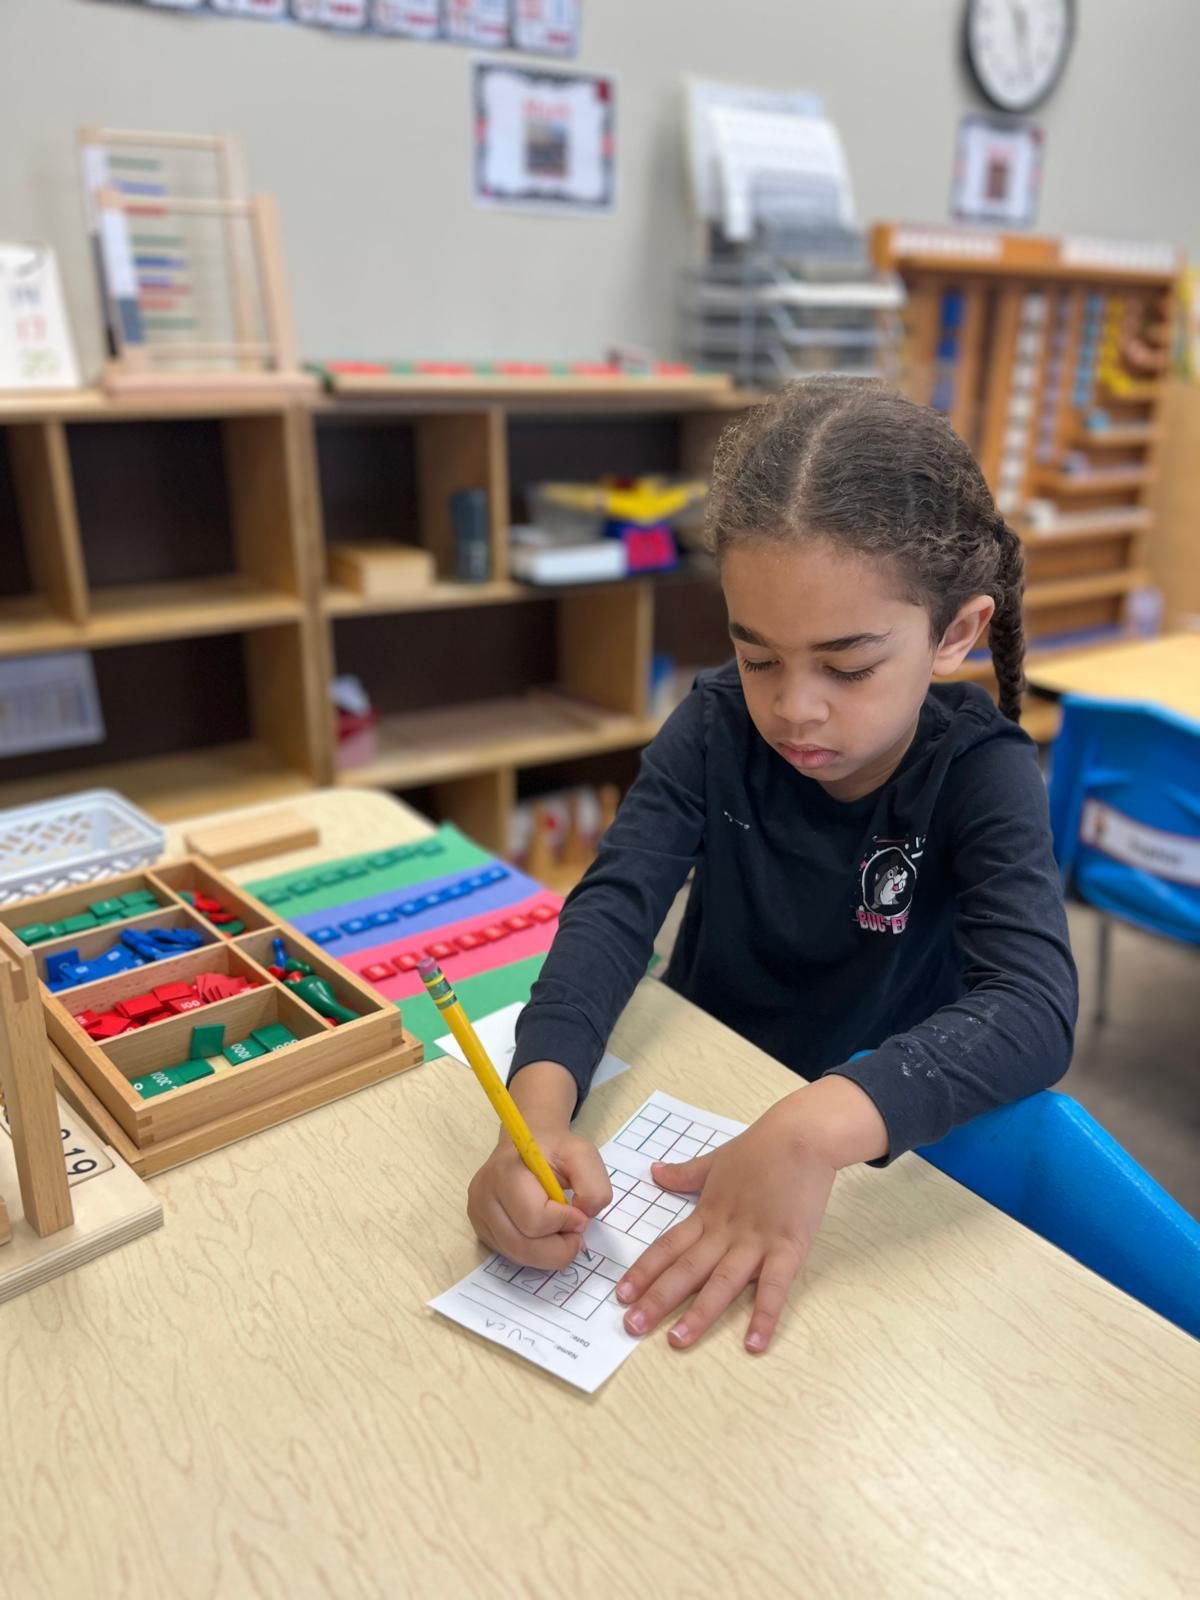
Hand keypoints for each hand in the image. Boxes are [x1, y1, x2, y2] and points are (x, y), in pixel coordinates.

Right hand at [465, 1062, 612, 1269]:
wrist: (527, 1146)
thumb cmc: (554, 1151)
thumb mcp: (583, 1155)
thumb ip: (594, 1186)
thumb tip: (582, 1219)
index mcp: (505, 1170)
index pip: (533, 1218)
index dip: (564, 1222)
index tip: (578, 1212)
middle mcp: (483, 1195)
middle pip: (522, 1245)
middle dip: (558, 1247)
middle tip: (574, 1233)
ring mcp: (478, 1215)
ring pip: (516, 1255)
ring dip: (548, 1253)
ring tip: (561, 1232)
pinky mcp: (481, 1230)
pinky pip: (511, 1255)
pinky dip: (535, 1254)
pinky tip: (544, 1234)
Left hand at [615, 1076, 887, 1353]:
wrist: (801, 1136)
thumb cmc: (761, 1148)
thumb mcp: (716, 1160)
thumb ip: (685, 1173)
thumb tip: (655, 1171)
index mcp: (707, 1214)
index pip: (668, 1246)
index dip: (644, 1271)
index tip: (620, 1293)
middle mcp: (725, 1232)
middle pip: (686, 1269)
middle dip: (657, 1299)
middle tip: (631, 1326)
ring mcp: (756, 1242)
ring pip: (722, 1282)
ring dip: (699, 1313)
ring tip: (676, 1340)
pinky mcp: (788, 1247)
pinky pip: (775, 1287)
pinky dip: (765, 1316)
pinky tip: (754, 1345)